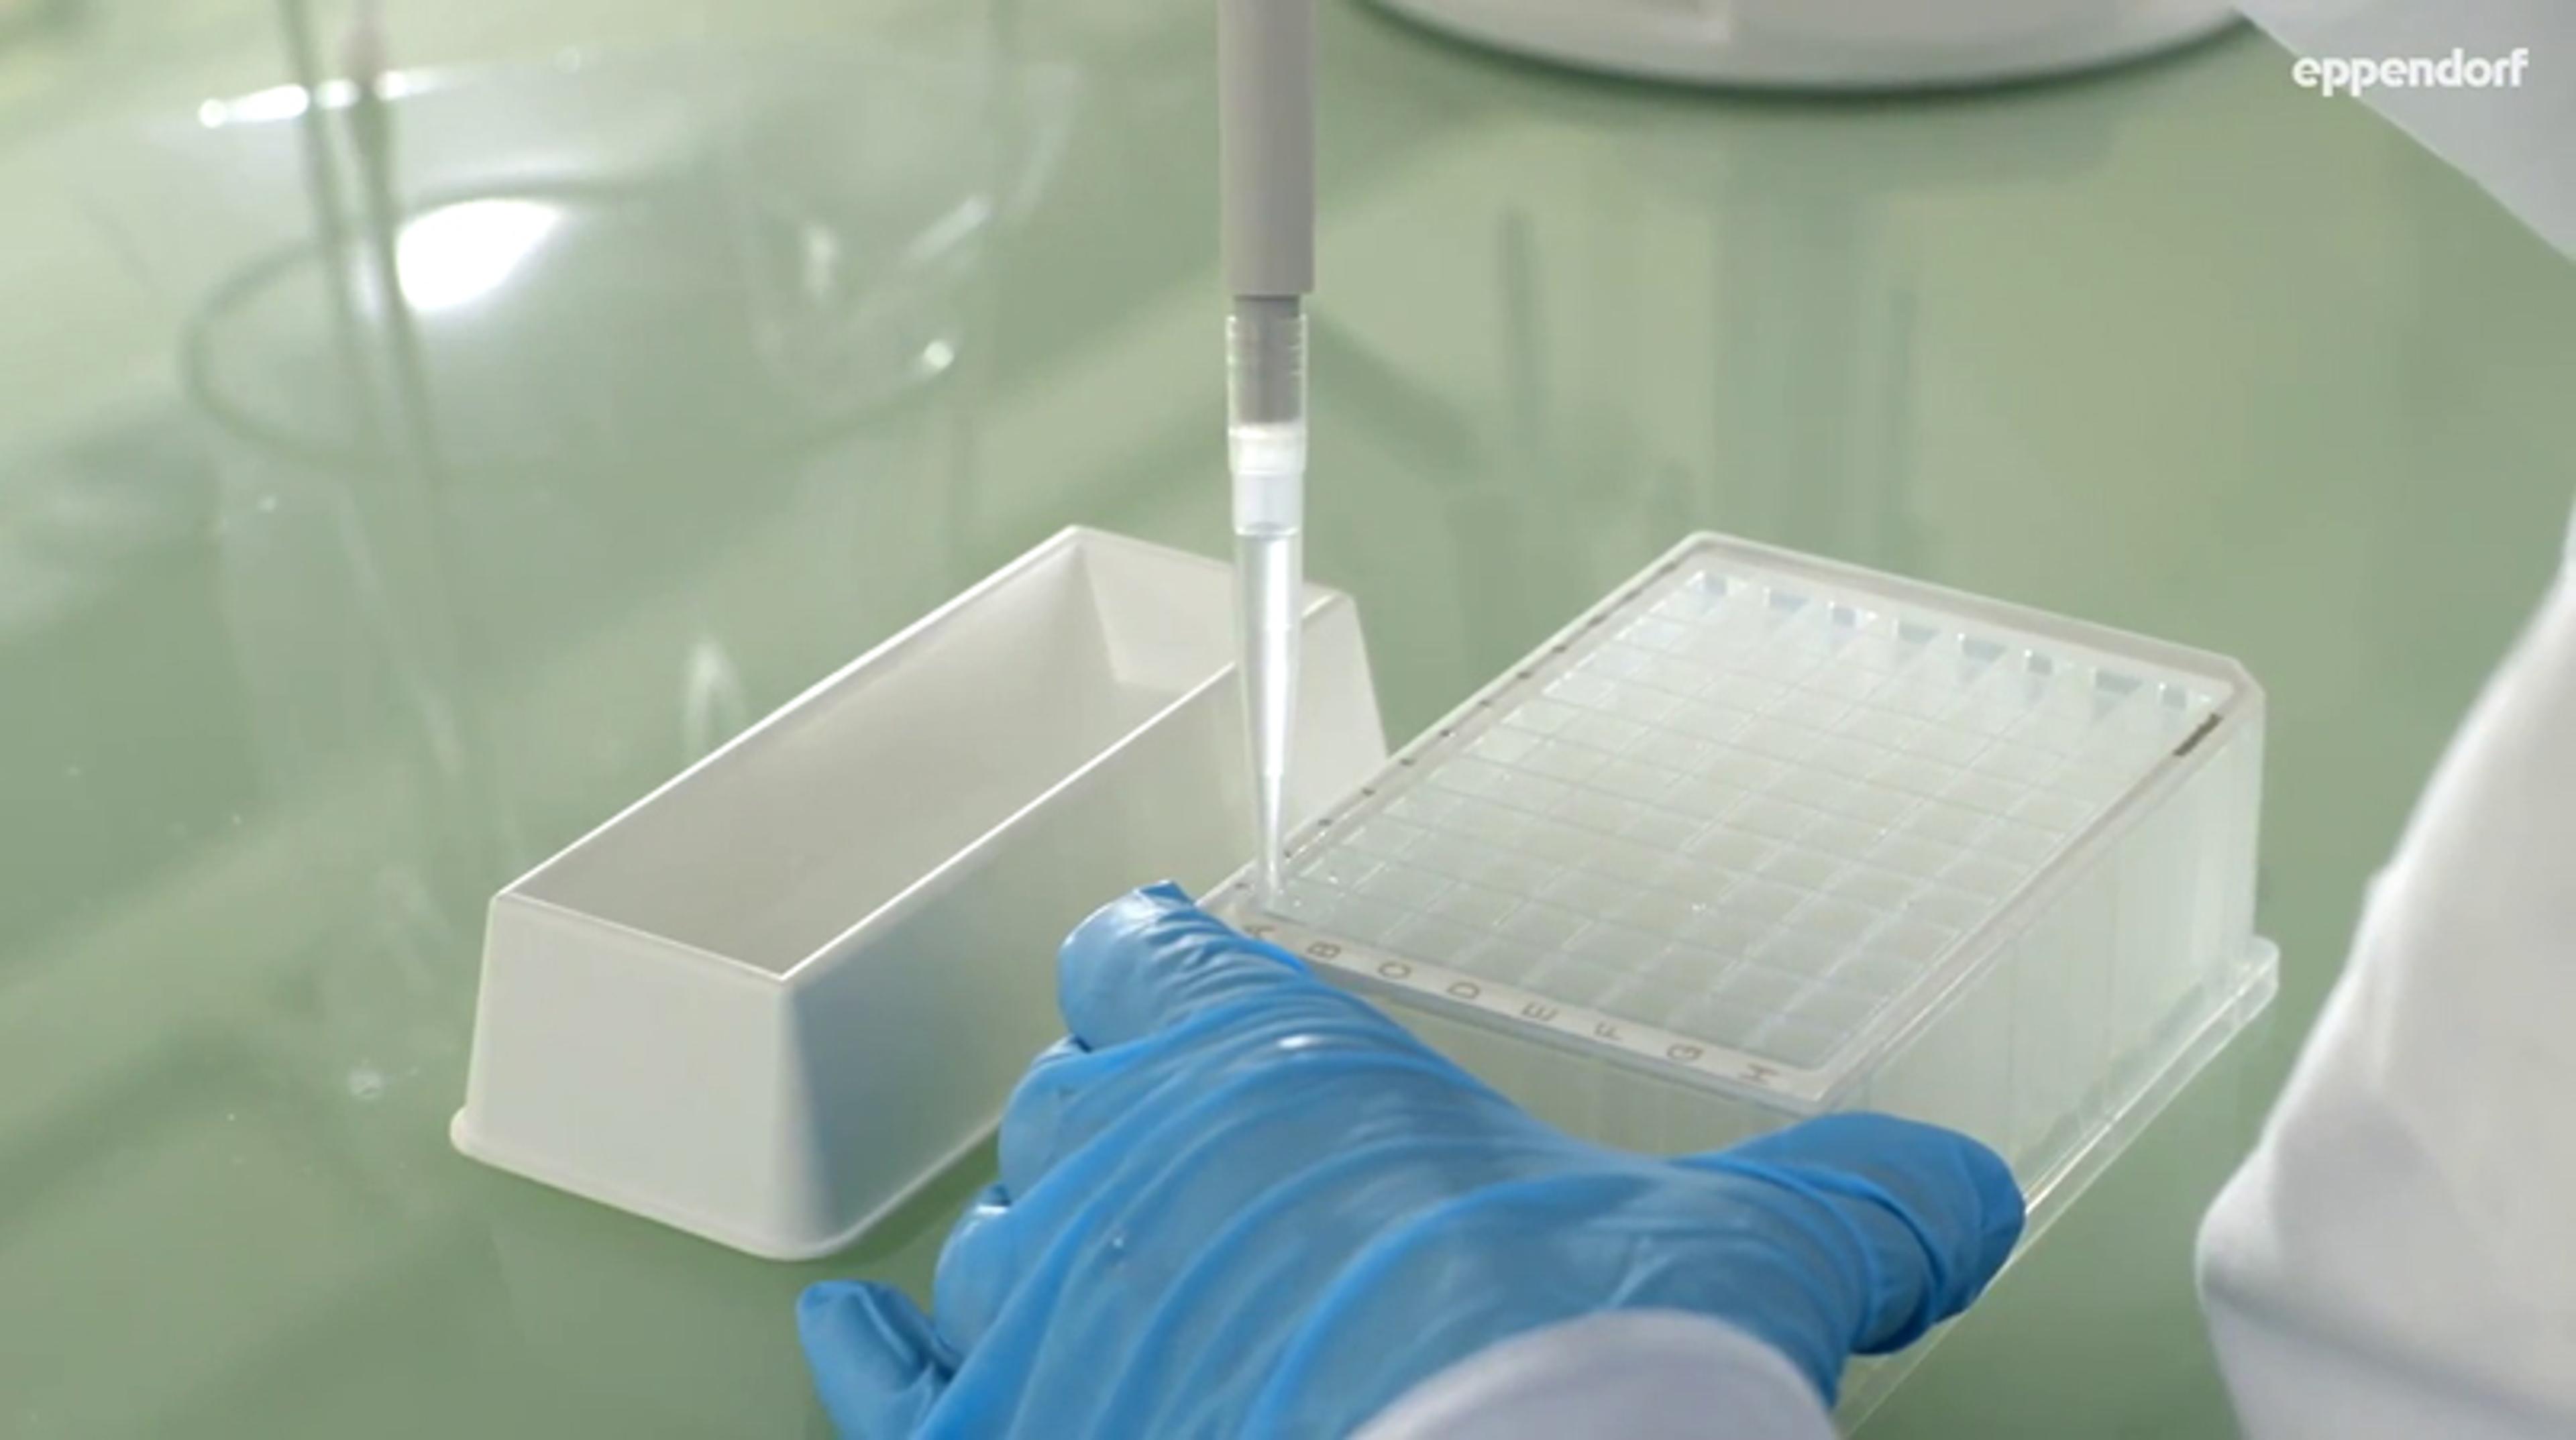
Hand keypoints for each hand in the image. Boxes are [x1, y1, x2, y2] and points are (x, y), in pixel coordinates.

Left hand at [800, 883, 2022, 1436]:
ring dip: (1047, 1265)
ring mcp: (1036, 1315)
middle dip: (1129, 1136)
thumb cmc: (1574, 1368)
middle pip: (1074, 1108)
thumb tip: (1948, 1191)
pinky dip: (885, 1373)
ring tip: (1122, 1306)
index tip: (1184, 987)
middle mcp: (1121, 1169)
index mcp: (1265, 1067)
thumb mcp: (1741, 1251)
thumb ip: (1845, 1198)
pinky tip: (880, 1357)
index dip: (1169, 974)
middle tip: (1208, 1186)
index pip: (1151, 958)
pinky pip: (884, 1389)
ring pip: (992, 1250)